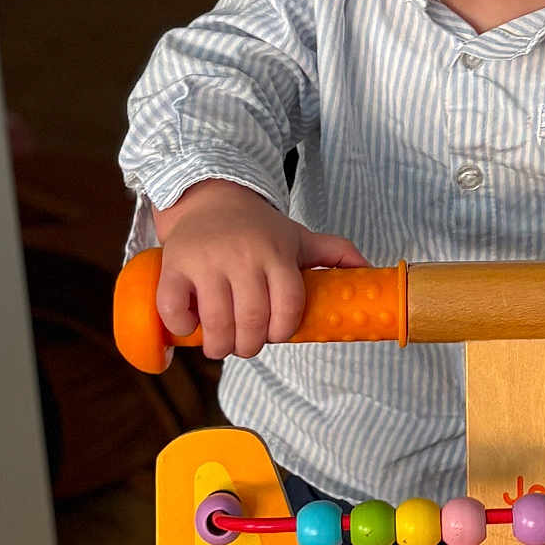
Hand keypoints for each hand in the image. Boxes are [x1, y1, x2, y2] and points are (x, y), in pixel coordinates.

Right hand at [151, 179, 368, 359]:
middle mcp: (243, 256)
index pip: (288, 305)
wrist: (211, 198)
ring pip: (216, 321)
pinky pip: (175, 308)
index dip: (283, 330)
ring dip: (220, 345)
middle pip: (251, 320)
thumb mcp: (299, 236)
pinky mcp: (174, 265)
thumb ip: (335, 252)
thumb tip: (369, 270)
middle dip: (250, 345)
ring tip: (223, 345)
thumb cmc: (259, 228)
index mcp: (277, 253)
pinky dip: (183, 327)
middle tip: (247, 346)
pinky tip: (191, 327)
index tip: (276, 334)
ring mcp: (207, 261)